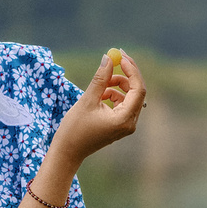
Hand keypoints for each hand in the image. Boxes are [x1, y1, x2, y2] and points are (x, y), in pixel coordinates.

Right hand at [49, 51, 145, 166]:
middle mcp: (130, 123)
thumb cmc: (75, 128)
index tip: (121, 56)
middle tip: (115, 58)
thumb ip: (100, 79)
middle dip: (126, 74)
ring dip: (117, 86)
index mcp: (124, 119)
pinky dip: (113, 95)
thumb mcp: (87, 100)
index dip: (132, 70)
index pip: (138, 90)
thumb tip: (108, 58)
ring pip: (129, 96)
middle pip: (137, 92)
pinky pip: (123, 103)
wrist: (68, 151)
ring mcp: (126, 125)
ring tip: (99, 86)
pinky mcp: (120, 125)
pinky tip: (99, 97)